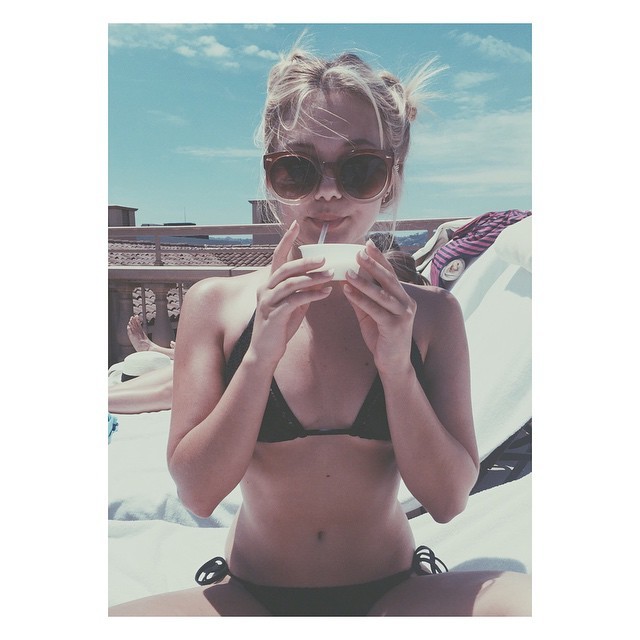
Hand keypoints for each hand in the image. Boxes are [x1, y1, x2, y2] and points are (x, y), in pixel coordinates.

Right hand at [251, 220, 333, 363]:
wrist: (265, 352)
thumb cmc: (280, 327)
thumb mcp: (292, 304)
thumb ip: (301, 289)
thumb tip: (319, 277)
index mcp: (269, 283)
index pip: (277, 256)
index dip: (286, 240)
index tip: (295, 224)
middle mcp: (265, 289)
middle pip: (286, 268)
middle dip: (306, 262)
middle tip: (325, 258)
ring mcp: (267, 302)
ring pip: (290, 283)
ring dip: (312, 278)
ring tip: (331, 275)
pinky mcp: (274, 316)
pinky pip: (294, 301)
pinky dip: (312, 295)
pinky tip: (326, 293)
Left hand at [343, 240, 416, 371]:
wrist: (394, 364)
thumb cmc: (382, 338)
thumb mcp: (370, 315)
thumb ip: (362, 298)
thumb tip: (347, 280)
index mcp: (403, 298)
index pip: (390, 273)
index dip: (380, 258)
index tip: (368, 244)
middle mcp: (407, 303)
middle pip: (388, 279)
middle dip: (373, 264)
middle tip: (359, 251)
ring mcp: (403, 315)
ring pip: (381, 293)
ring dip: (363, 281)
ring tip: (348, 271)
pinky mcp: (394, 327)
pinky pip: (375, 310)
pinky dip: (360, 299)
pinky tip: (347, 291)